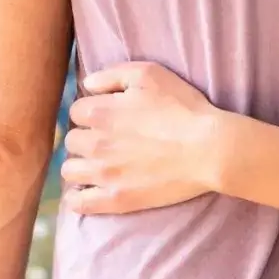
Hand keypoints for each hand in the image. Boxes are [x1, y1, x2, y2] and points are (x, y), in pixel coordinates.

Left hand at [62, 62, 231, 216]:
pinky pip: (78, 203)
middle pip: (71, 141)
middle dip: (85, 138)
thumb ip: (111, 75)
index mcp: (99, 112)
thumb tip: (88, 84)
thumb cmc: (182, 107)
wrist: (209, 148)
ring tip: (98, 165)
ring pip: (69, 171)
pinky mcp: (116, 199)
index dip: (92, 112)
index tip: (108, 117)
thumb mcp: (149, 74)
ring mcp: (104, 174)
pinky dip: (76, 198)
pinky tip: (86, 192)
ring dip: (80, 165)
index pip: (76, 111)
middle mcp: (95, 143)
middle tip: (107, 141)